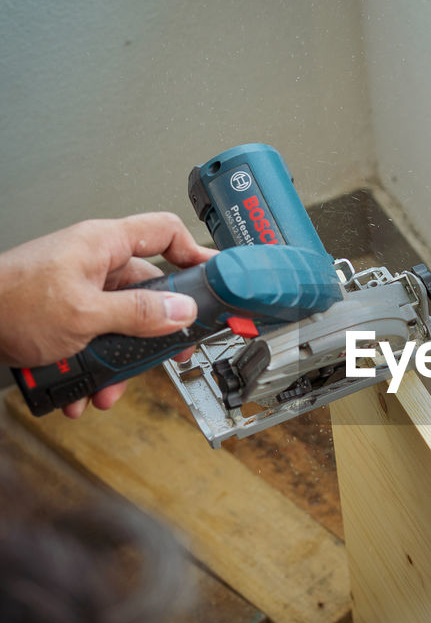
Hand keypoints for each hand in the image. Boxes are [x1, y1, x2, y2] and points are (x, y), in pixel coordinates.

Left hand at [0, 215, 215, 416]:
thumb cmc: (11, 303)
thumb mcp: (87, 314)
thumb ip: (140, 313)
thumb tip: (182, 311)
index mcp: (104, 244)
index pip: (165, 232)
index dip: (196, 253)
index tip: (217, 280)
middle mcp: (94, 262)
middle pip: (147, 293)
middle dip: (150, 335)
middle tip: (167, 356)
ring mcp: (78, 288)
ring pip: (119, 325)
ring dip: (115, 364)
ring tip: (106, 388)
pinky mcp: (64, 313)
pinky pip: (93, 339)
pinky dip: (90, 368)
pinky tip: (80, 390)